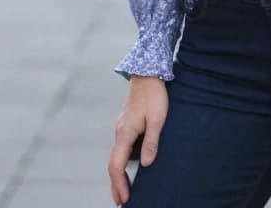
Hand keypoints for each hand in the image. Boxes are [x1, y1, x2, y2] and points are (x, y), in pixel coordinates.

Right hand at [108, 75, 167, 205]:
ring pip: (115, 157)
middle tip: (121, 202)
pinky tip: (127, 170)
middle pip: (112, 164)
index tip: (124, 199)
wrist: (147, 75)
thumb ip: (151, 141)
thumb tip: (147, 164)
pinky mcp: (126, 126)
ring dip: (117, 176)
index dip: (119, 183)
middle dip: (116, 185)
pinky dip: (120, 164)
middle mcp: (119, 132)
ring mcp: (121, 129)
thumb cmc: (154, 96)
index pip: (116, 164)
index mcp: (125, 133)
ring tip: (123, 192)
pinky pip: (120, 150)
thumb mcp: (157, 119)